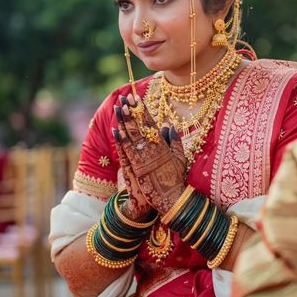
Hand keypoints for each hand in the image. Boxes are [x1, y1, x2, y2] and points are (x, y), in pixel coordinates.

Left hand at [114, 94, 186, 214]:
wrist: (169, 199)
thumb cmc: (175, 179)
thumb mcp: (180, 158)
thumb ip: (175, 141)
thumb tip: (168, 125)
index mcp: (162, 146)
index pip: (150, 123)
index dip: (142, 109)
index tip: (136, 98)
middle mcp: (151, 150)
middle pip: (138, 126)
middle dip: (130, 111)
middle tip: (124, 97)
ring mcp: (142, 159)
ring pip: (130, 137)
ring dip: (123, 122)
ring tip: (117, 108)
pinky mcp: (134, 169)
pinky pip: (125, 152)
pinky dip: (120, 141)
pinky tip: (115, 130)